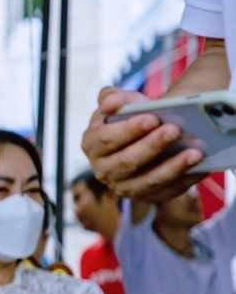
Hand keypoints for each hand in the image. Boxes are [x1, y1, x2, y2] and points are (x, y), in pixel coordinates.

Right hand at [81, 87, 203, 202]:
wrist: (143, 137)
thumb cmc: (130, 116)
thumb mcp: (120, 102)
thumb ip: (111, 97)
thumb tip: (110, 104)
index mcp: (91, 145)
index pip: (106, 139)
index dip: (129, 130)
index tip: (152, 118)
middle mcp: (103, 170)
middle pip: (127, 162)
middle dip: (152, 146)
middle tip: (176, 131)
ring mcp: (124, 187)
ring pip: (148, 181)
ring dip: (173, 167)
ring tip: (196, 153)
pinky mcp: (146, 196)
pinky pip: (167, 192)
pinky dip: (185, 180)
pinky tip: (201, 168)